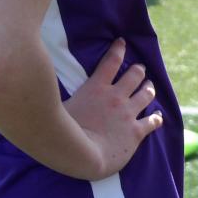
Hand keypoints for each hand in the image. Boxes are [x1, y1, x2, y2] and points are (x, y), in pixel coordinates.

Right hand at [62, 38, 161, 179]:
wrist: (82, 156)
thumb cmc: (64, 132)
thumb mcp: (58, 106)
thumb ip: (56, 95)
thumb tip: (38, 85)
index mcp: (97, 88)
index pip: (111, 61)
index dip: (118, 49)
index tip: (123, 42)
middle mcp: (116, 97)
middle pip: (134, 75)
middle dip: (138, 70)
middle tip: (140, 69)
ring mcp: (128, 113)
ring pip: (146, 94)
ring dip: (149, 88)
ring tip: (150, 86)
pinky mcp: (136, 131)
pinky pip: (152, 121)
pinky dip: (156, 118)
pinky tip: (158, 117)